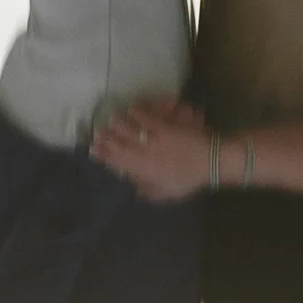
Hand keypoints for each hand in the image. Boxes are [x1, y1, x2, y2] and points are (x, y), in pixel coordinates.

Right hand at [91, 97, 213, 199]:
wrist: (209, 161)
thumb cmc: (189, 179)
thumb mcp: (166, 193)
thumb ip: (148, 191)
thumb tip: (133, 187)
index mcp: (143, 170)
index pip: (118, 161)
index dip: (103, 155)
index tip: (92, 150)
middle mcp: (145, 153)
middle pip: (119, 143)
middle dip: (106, 138)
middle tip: (97, 133)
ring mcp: (155, 138)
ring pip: (130, 129)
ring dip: (118, 124)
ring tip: (110, 121)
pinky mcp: (165, 126)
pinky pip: (147, 118)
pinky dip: (138, 113)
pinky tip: (131, 109)